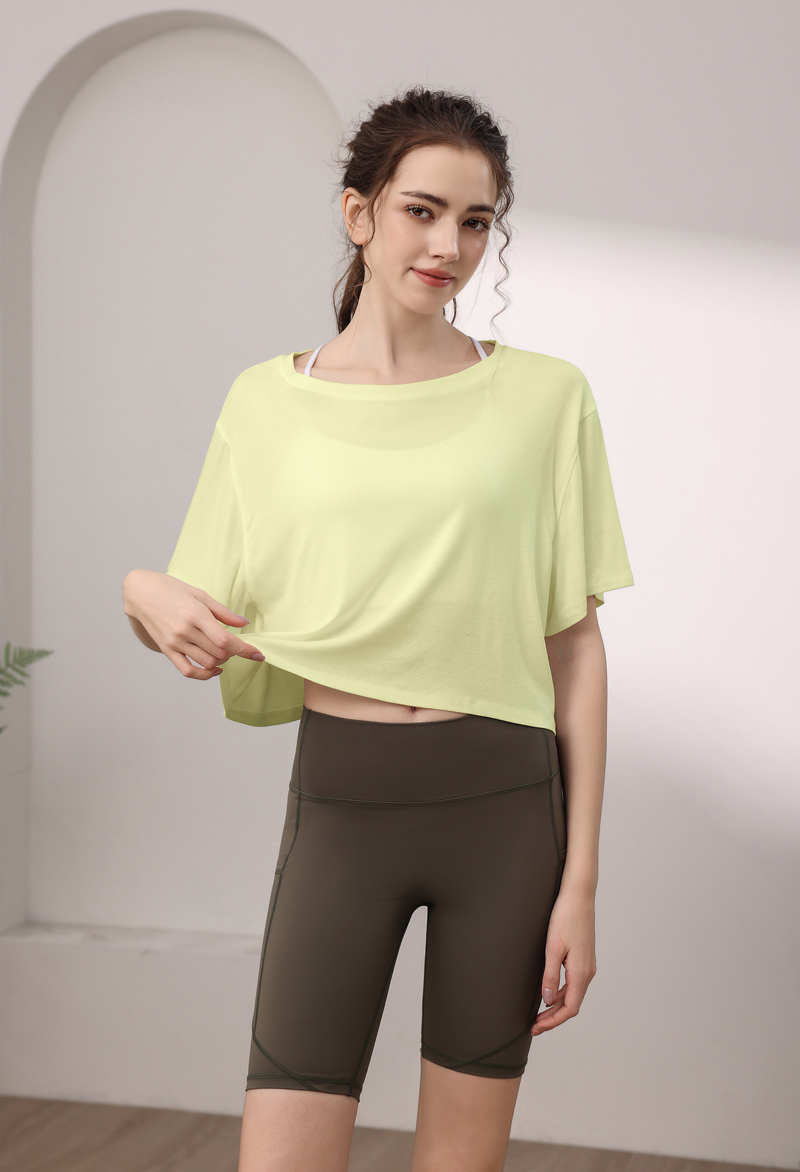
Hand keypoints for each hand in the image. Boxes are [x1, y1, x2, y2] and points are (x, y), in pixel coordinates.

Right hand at [123, 569, 265, 680]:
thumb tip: (243, 623)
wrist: (140, 592)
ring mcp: (175, 642)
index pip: (226, 639)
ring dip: (221, 661)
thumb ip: (223, 612)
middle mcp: (185, 631)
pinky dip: (204, 674)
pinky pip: (187, 670)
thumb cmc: (171, 589)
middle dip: (234, 653)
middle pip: (219, 653)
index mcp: (196, 614)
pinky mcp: (167, 650)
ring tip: (223, 651)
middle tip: (236, 645)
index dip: (245, 650)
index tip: (258, 655)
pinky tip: (214, 669)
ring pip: (207, 662)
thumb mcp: (199, 594)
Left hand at [531, 886, 596, 1034]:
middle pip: (571, 1004)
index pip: (569, 1008)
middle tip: (534, 1024)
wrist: (579, 896)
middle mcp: (588, 971)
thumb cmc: (565, 917)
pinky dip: (561, 992)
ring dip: (556, 1005)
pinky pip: (574, 982)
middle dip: (553, 1017)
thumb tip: (547, 999)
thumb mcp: (553, 947)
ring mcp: (587, 964)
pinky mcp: (584, 957)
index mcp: (581, 972)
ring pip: (573, 993)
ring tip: (538, 1012)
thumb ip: (550, 975)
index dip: (553, 1021)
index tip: (537, 1027)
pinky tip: (548, 991)